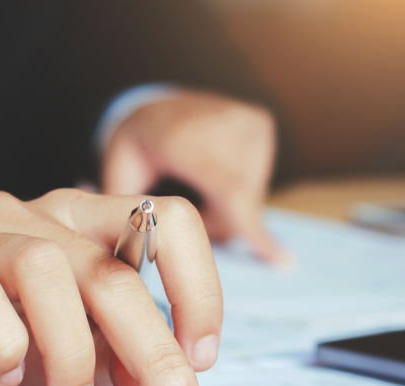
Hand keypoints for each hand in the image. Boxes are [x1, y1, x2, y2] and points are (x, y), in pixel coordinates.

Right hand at [0, 190, 221, 385]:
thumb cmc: (3, 348)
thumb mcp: (85, 354)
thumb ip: (127, 355)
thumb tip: (176, 383)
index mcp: (93, 228)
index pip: (170, 226)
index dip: (199, 290)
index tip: (201, 358)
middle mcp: (45, 219)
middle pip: (117, 270)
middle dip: (155, 352)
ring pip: (50, 270)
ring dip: (73, 350)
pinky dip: (2, 342)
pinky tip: (5, 374)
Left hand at [102, 90, 287, 263]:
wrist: (157, 103)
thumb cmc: (136, 146)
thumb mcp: (120, 174)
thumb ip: (127, 211)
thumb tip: (124, 250)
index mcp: (185, 136)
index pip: (231, 192)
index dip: (254, 231)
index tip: (284, 262)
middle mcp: (225, 122)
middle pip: (239, 204)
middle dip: (217, 224)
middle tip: (188, 215)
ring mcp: (248, 121)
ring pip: (251, 197)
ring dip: (226, 209)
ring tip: (198, 187)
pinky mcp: (262, 125)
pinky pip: (257, 182)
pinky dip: (238, 191)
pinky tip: (214, 175)